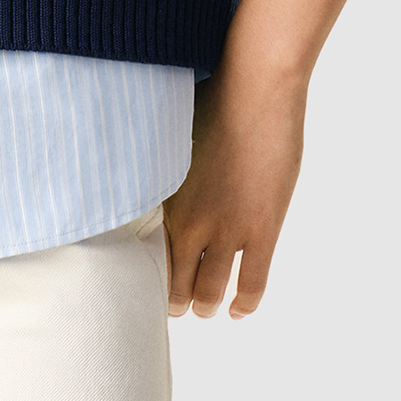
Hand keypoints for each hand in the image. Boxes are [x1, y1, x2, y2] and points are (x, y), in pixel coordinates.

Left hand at [162, 59, 305, 319]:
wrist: (254, 90)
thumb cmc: (210, 98)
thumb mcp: (168, 134)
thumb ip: (158, 162)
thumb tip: (138, 160)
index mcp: (163, 197)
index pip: (147, 254)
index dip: (146, 275)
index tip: (143, 283)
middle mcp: (190, 221)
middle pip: (176, 281)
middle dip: (174, 299)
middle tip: (174, 306)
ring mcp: (228, 230)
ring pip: (211, 289)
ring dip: (206, 304)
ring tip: (204, 310)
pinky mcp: (263, 230)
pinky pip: (253, 283)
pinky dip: (245, 302)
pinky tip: (238, 310)